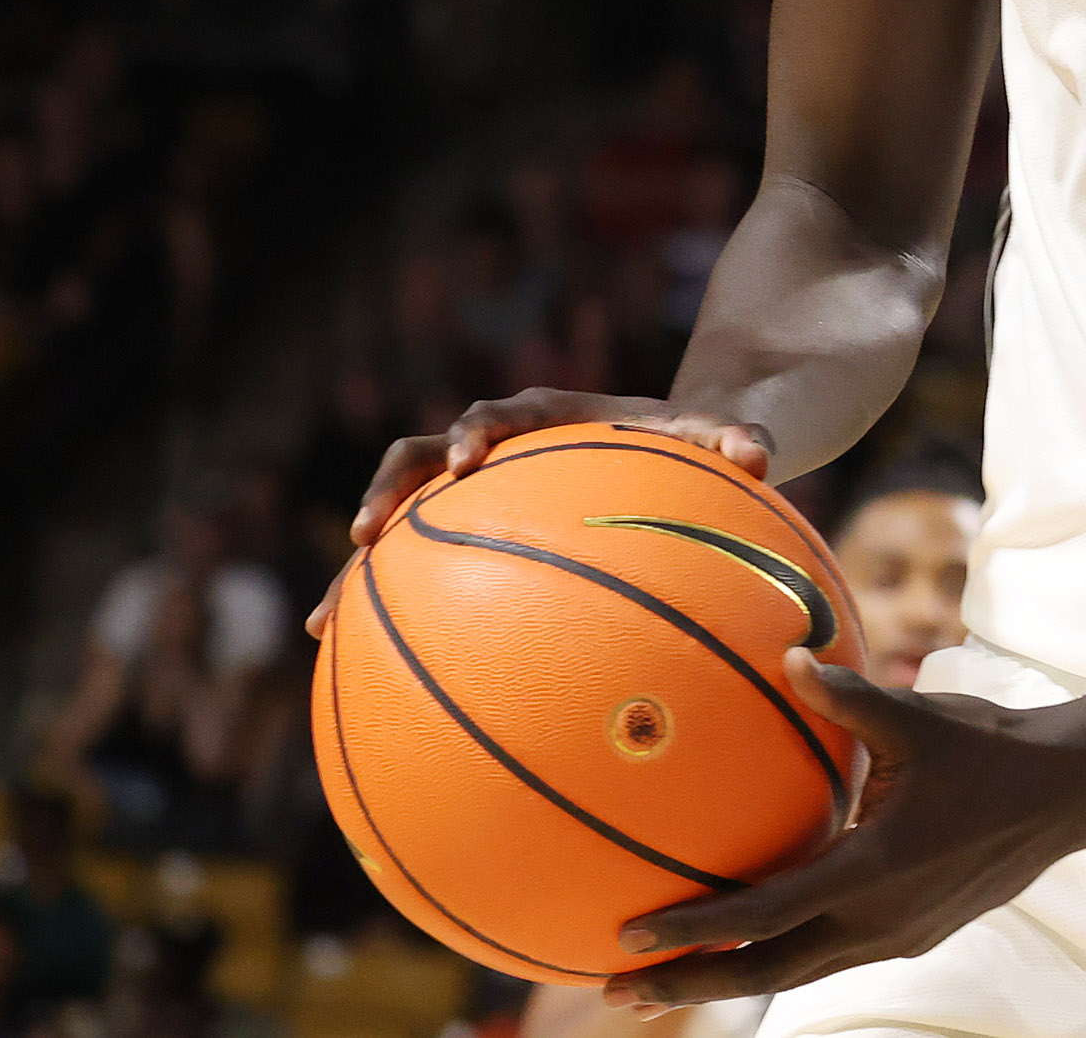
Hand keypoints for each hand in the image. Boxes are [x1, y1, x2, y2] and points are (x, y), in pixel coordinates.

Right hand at [307, 393, 773, 638]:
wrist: (676, 454)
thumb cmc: (695, 447)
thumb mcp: (721, 438)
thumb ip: (739, 438)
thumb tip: (759, 454)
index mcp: (548, 419)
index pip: (501, 413)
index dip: (478, 431)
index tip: (465, 461)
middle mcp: (497, 450)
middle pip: (419, 456)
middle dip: (389, 490)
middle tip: (366, 534)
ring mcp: (474, 498)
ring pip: (400, 521)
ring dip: (358, 565)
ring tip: (325, 623)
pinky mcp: (468, 541)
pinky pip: (416, 577)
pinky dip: (384, 614)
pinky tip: (357, 672)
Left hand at [610, 653, 1085, 1005]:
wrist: (1068, 795)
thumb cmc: (993, 748)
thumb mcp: (921, 719)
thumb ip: (849, 698)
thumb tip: (786, 658)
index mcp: (874, 871)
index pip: (765, 915)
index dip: (694, 930)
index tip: (629, 937)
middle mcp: (880, 920)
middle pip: (766, 970)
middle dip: (689, 984)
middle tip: (617, 991)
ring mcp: (899, 936)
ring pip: (798, 972)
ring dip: (730, 978)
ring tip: (665, 984)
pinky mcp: (913, 936)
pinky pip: (831, 956)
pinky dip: (781, 958)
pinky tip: (755, 945)